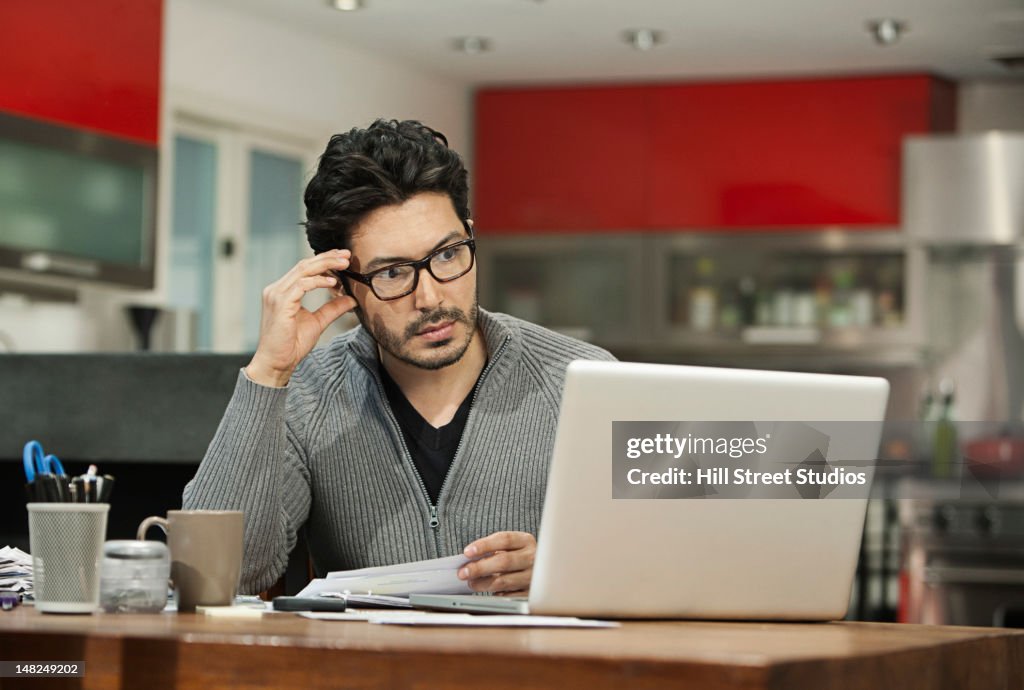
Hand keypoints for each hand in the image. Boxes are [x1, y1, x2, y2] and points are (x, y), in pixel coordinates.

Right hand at [245, 250, 357, 386]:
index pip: (304, 268)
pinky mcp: (280, 303)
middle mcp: (276, 289)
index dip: (324, 260)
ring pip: (303, 271)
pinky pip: (301, 285)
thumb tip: (351, 299)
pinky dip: (318, 281)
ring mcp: (276, 295)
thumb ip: (333, 308)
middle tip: (347, 255)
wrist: (276, 363)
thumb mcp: (318, 322)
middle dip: (328, 258)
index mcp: (283, 291)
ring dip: (326, 265)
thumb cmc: (292, 344)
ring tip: (344, 264)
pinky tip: (333, 282)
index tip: (343, 257)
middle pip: (304, 265)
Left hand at [458, 531, 535, 596]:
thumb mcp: (510, 547)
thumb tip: (469, 559)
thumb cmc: (519, 556)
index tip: (467, 552)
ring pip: (504, 581)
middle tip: (463, 572)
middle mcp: (533, 557)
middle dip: (480, 567)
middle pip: (503, 561)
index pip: (504, 539)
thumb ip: (493, 550)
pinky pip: (510, 595)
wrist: (544, 569)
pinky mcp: (532, 592)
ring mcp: (534, 576)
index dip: (484, 545)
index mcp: (526, 540)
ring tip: (472, 583)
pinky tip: (489, 592)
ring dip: (483, 583)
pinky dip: (497, 594)